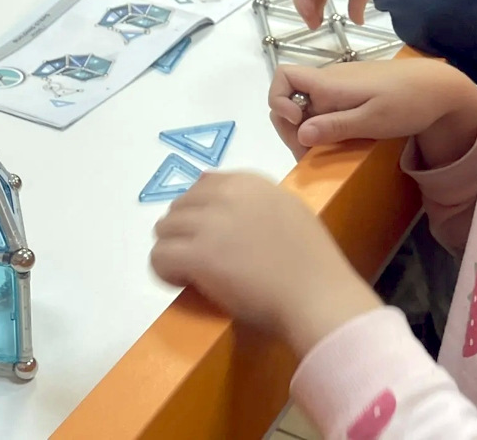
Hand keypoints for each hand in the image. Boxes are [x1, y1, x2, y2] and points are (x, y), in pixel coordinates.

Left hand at [151, 171, 380, 357]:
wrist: (317, 293)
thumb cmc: (310, 262)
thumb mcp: (288, 210)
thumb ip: (252, 198)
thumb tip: (208, 183)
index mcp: (251, 183)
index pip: (203, 184)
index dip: (201, 212)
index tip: (211, 234)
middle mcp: (228, 195)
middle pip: (179, 205)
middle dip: (184, 231)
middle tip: (200, 257)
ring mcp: (211, 223)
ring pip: (164, 229)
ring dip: (173, 249)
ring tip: (193, 272)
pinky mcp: (199, 255)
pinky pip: (159, 257)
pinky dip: (166, 272)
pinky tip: (186, 283)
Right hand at [269, 59, 476, 167]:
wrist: (440, 86)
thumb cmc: (407, 102)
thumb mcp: (372, 120)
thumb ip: (335, 126)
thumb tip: (299, 133)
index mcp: (329, 83)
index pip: (283, 76)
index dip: (278, 100)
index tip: (296, 124)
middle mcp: (330, 80)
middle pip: (292, 99)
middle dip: (293, 128)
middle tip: (312, 154)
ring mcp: (342, 86)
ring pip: (310, 106)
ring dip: (311, 130)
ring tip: (330, 152)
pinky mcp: (355, 92)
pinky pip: (328, 107)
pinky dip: (328, 125)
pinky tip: (346, 140)